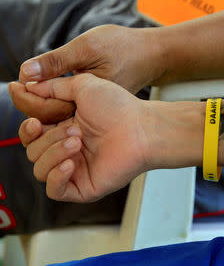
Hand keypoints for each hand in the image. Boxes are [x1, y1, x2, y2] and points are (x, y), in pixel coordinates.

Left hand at [16, 25, 165, 122]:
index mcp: (89, 103)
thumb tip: (26, 74)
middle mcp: (92, 113)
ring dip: (42, 103)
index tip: (16, 84)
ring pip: (61, 114)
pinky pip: (71, 107)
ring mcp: (95, 111)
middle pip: (53, 119)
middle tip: (18, 87)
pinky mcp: (97, 105)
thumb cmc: (124, 49)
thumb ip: (57, 62)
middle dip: (32, 105)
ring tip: (30, 88)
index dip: (28, 99)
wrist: (152, 54)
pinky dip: (55, 98)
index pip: (48, 111)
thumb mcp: (87, 48)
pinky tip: (48, 87)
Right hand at [19, 74, 150, 202]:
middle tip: (76, 131)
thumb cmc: (118, 107)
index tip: (35, 122)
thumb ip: (54, 86)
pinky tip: (70, 163)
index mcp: (65, 129)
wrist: (141, 128)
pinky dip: (56, 177)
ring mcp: (75, 170)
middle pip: (33, 152)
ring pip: (40, 170)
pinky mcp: (84, 187)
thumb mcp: (83, 86)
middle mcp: (68, 150)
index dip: (28, 130)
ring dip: (53, 154)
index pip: (32, 136)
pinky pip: (54, 191)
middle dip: (49, 140)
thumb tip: (29, 86)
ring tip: (78, 141)